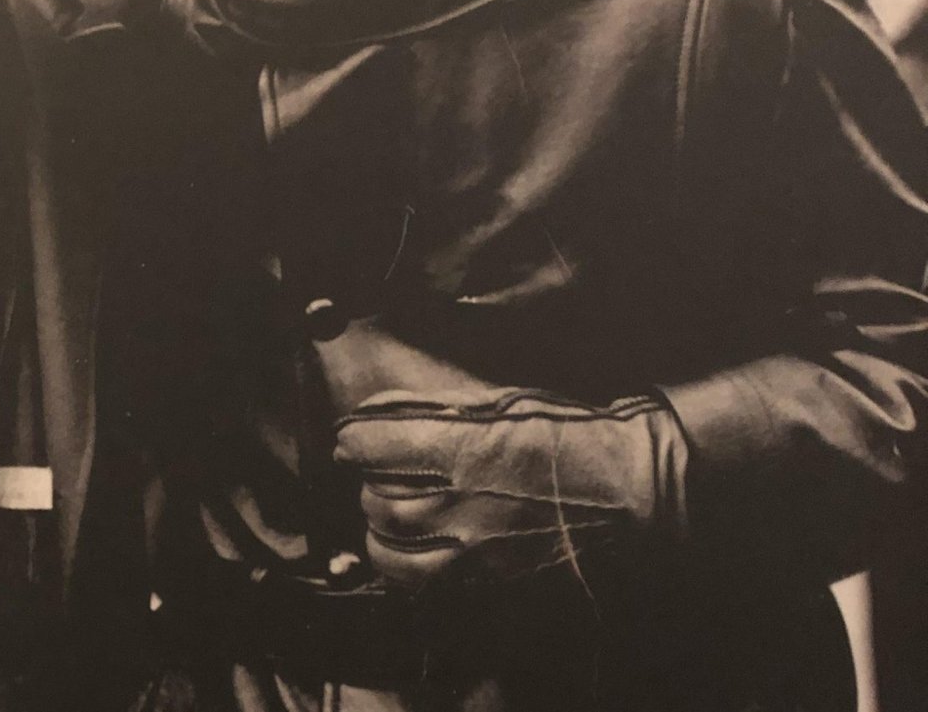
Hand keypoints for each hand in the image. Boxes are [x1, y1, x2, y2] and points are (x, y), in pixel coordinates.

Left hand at [334, 389, 688, 590]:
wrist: (629, 488)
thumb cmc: (567, 434)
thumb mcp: (496, 399)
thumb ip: (430, 407)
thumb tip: (373, 413)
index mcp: (459, 448)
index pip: (366, 446)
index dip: (354, 440)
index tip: (355, 438)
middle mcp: (458, 503)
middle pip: (375, 500)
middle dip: (370, 482)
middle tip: (384, 472)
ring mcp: (473, 551)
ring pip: (389, 547)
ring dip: (382, 526)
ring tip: (395, 511)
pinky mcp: (488, 581)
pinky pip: (421, 584)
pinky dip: (405, 564)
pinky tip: (416, 547)